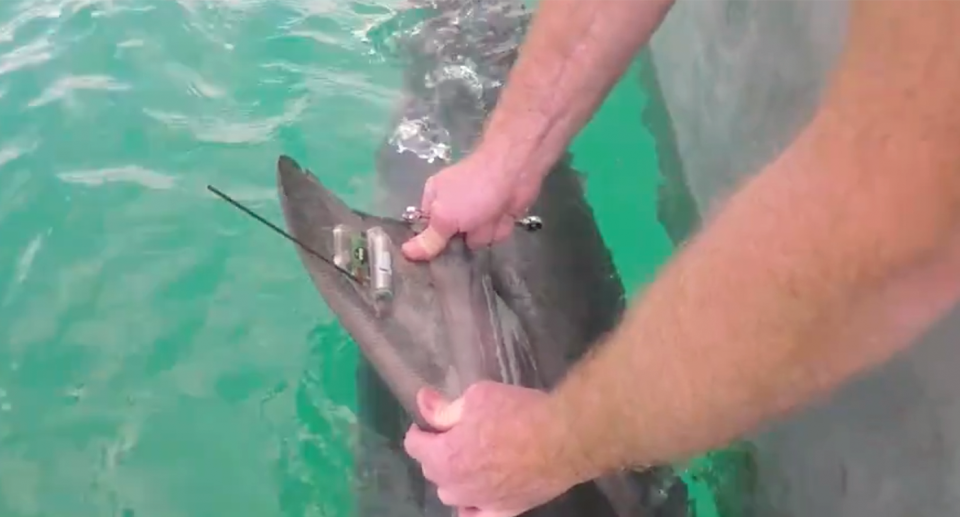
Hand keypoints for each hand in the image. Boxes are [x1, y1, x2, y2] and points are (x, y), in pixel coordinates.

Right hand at [401, 153, 542, 260]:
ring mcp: (477, 212)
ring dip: (485, 232)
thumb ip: (429, 239)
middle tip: (469, 227)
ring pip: (477, 240)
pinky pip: (495, 235)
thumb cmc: (473, 190)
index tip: (437, 255)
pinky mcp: (498, 216)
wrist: (515, 171)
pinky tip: (504, 216)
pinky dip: (501, 227)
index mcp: (434, 200)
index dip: (433, 244)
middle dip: (464, 238)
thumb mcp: (445, 216)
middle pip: (453, 241)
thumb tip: (406, 253)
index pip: (427, 232)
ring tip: (491, 216)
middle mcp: (454, 207)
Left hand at [403, 382, 585, 516]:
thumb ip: (445, 408)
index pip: (414, 445)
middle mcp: (456, 486)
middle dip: (437, 451)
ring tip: (469, 460)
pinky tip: (477, 496)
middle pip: (432, 470)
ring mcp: (480, 503)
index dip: (421, 428)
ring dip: (452, 477)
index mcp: (444, 456)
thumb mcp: (477, 398)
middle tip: (455, 433)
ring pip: (452, 494)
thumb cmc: (517, 413)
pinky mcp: (505, 512)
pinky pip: (477, 516)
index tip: (431, 418)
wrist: (563, 438)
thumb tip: (422, 401)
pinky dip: (472, 506)